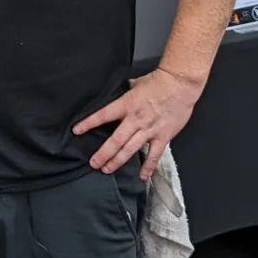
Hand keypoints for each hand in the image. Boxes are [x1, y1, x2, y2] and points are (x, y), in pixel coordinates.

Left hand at [73, 68, 201, 179]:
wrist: (179, 84)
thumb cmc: (159, 82)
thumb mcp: (135, 84)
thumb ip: (125, 93)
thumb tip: (116, 93)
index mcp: (127, 104)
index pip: (103, 115)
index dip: (88, 124)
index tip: (77, 131)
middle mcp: (136, 119)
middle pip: (115, 141)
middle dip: (102, 154)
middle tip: (93, 163)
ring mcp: (149, 130)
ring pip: (130, 150)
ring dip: (117, 161)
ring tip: (107, 169)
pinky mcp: (163, 136)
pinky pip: (154, 155)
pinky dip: (148, 167)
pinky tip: (142, 176)